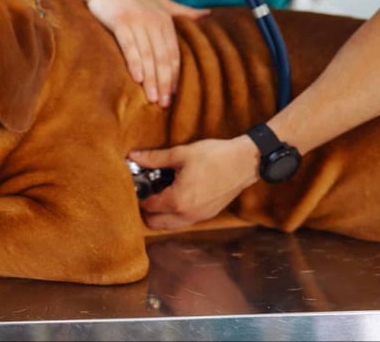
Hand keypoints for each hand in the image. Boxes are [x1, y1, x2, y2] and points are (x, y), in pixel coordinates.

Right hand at [80, 0, 208, 106]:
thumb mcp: (159, 2)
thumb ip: (182, 11)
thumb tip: (208, 14)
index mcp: (165, 20)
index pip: (174, 54)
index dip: (174, 76)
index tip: (174, 95)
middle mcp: (155, 22)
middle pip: (163, 58)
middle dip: (164, 82)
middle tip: (164, 104)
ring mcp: (138, 22)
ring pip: (148, 55)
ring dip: (151, 79)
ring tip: (153, 98)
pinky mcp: (121, 21)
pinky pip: (130, 45)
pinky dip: (134, 62)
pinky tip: (136, 78)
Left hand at [129, 135, 259, 229]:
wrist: (246, 162)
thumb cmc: (215, 156)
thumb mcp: (181, 154)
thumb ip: (154, 158)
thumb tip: (134, 156)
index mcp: (177, 200)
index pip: (147, 206)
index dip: (140, 194)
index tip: (139, 182)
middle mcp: (187, 215)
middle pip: (155, 223)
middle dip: (147, 208)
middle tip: (148, 189)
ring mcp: (198, 217)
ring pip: (169, 225)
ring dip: (161, 213)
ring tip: (162, 191)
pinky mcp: (208, 215)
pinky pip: (183, 221)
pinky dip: (174, 213)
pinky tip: (177, 193)